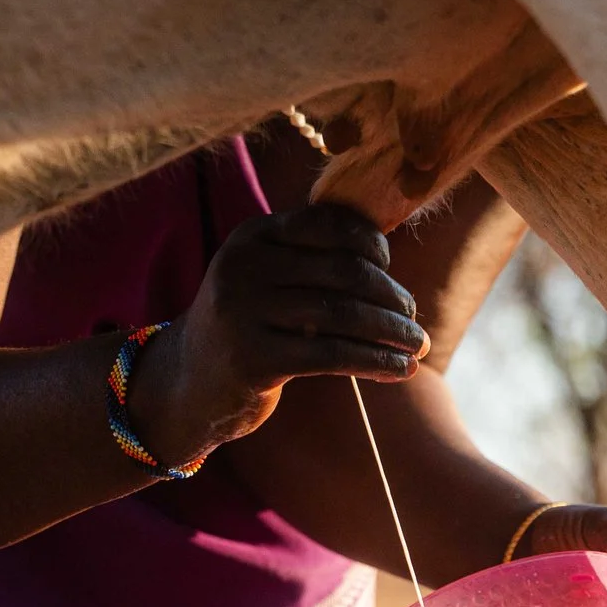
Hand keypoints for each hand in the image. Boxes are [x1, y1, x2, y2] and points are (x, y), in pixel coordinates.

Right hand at [130, 204, 430, 463]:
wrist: (187, 381)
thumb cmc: (248, 324)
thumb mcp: (267, 277)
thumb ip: (312, 258)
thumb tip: (386, 253)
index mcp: (253, 235)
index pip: (330, 225)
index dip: (371, 246)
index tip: (389, 269)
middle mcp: (244, 267)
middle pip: (344, 273)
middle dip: (390, 297)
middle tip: (413, 318)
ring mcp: (244, 312)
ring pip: (344, 315)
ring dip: (392, 332)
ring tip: (418, 346)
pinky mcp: (254, 359)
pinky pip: (333, 355)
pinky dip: (376, 362)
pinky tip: (402, 370)